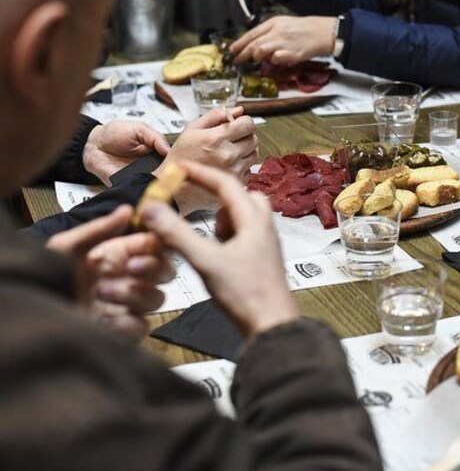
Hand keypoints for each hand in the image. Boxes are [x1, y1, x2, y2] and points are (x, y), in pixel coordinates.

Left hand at [46, 206, 171, 339]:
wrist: (34, 310)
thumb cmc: (45, 276)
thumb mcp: (67, 247)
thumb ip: (99, 229)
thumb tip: (129, 209)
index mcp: (119, 255)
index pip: (156, 247)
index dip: (159, 245)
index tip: (146, 245)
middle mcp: (128, 279)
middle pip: (166, 273)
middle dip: (153, 269)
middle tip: (130, 268)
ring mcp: (128, 306)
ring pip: (155, 299)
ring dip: (132, 294)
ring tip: (100, 293)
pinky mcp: (123, 331)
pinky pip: (141, 326)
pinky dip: (126, 323)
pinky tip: (103, 319)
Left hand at [84, 121, 170, 185]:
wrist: (93, 144)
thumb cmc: (114, 133)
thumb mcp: (139, 129)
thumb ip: (156, 138)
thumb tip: (170, 151)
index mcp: (156, 153)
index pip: (173, 161)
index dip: (178, 163)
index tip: (183, 164)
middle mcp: (151, 167)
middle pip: (167, 175)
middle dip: (171, 175)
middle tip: (176, 173)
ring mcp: (140, 177)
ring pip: (155, 184)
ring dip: (159, 182)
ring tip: (163, 178)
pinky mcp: (129, 185)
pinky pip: (139, 190)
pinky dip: (144, 188)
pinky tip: (149, 184)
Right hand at [141, 162, 298, 338]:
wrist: (273, 326)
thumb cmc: (246, 295)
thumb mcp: (205, 262)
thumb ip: (176, 234)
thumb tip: (151, 208)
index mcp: (254, 220)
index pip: (226, 183)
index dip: (200, 173)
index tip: (179, 168)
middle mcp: (265, 227)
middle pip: (240, 196)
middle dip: (217, 201)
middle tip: (199, 217)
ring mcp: (266, 243)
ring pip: (243, 217)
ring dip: (223, 222)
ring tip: (210, 246)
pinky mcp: (263, 260)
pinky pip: (245, 236)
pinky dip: (228, 238)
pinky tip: (218, 260)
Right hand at [155, 107, 258, 214]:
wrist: (176, 185)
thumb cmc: (182, 156)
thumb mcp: (192, 129)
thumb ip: (215, 116)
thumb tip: (238, 110)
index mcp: (216, 139)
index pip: (248, 124)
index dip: (243, 122)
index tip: (236, 125)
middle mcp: (228, 155)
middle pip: (253, 139)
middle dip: (245, 136)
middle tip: (232, 139)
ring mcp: (234, 170)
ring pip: (254, 154)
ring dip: (246, 150)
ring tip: (229, 152)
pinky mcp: (237, 182)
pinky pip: (249, 169)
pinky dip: (242, 165)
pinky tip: (228, 165)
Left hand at [230, 16, 335, 66]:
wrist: (323, 32)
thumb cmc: (303, 29)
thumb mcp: (284, 24)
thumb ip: (269, 33)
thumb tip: (255, 44)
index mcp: (274, 23)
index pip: (251, 34)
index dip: (239, 43)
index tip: (232, 50)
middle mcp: (277, 32)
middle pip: (253, 44)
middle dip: (243, 54)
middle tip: (237, 60)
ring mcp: (284, 42)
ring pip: (261, 51)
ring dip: (257, 57)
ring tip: (258, 60)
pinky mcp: (292, 53)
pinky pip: (276, 59)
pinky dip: (273, 61)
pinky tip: (276, 60)